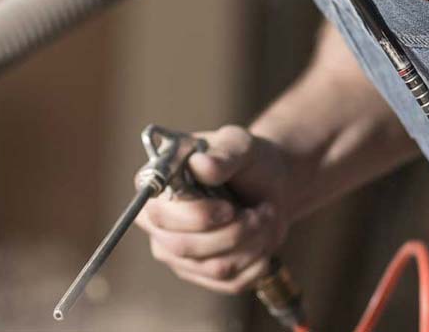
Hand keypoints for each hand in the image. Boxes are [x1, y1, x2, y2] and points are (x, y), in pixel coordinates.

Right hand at [134, 125, 295, 294]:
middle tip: (260, 212)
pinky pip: (230, 282)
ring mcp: (177, 252)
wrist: (272, 186)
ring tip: (264, 218)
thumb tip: (200, 164)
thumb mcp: (241, 146)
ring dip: (252, 243)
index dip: (196, 217)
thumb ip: (223, 154)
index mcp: (156, 184)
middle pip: (182, 247)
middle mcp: (158, 222)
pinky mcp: (201, 274)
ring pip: (213, 267)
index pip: (158, 214)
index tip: (229, 207)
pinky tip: (262, 240)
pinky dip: (257, 262)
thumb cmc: (248, 161)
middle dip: (232, 233)